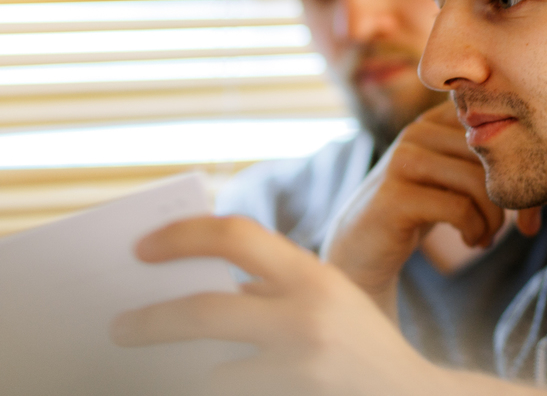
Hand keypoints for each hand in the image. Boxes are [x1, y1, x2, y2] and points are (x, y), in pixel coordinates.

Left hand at [111, 216, 444, 395]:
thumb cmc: (359, 344)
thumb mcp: (326, 299)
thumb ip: (271, 288)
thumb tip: (194, 283)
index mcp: (313, 274)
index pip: (235, 235)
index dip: (182, 235)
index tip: (142, 249)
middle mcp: (308, 315)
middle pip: (203, 310)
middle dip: (150, 321)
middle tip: (118, 328)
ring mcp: (302, 365)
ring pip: (210, 373)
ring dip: (185, 375)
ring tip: (164, 374)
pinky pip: (230, 393)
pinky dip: (213, 388)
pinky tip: (206, 383)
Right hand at [324, 100, 540, 313]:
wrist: (363, 248)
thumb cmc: (420, 210)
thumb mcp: (453, 177)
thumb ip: (486, 161)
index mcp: (435, 120)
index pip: (494, 126)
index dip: (520, 165)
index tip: (526, 204)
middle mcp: (417, 131)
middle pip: (490, 155)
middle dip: (511, 198)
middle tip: (508, 228)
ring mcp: (403, 159)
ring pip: (477, 182)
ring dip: (492, 219)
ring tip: (485, 237)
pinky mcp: (395, 194)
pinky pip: (458, 208)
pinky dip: (475, 230)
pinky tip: (470, 241)